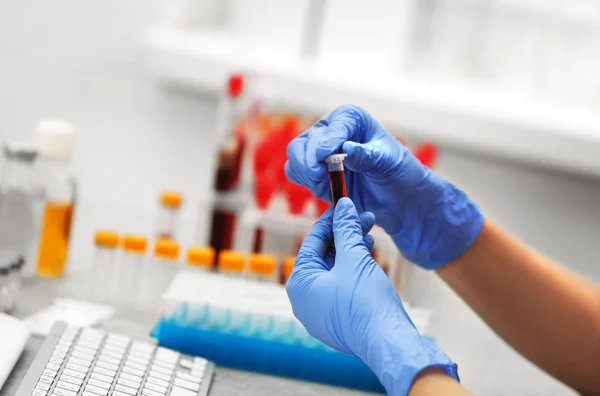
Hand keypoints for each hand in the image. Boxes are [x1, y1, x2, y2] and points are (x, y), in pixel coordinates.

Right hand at [285, 105, 483, 268]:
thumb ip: (367, 155)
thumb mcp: (388, 163)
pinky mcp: (313, 168)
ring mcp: (318, 149)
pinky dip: (304, 181)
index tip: (323, 159)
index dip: (324, 143)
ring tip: (322, 186)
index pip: (331, 128)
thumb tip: (346, 148)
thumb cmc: (398, 173)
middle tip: (318, 179)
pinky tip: (322, 189)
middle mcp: (331, 129)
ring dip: (305, 173)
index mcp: (351, 118)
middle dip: (308, 162)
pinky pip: (295, 171)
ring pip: (295, 156)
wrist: (397, 197)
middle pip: (304, 142)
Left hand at [287, 198, 457, 394]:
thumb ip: (345, 229)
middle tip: (364, 218)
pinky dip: (353, 270)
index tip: (344, 205)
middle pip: (323, 256)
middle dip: (344, 235)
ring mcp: (321, 313)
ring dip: (351, 250)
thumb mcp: (354, 258)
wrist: (388, 343)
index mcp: (299, 284)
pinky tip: (369, 256)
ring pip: (334, 271)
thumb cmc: (365, 302)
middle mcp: (304, 300)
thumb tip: (343, 206)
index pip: (312, 242)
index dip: (331, 221)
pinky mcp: (338, 320)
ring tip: (370, 235)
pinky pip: (342, 287)